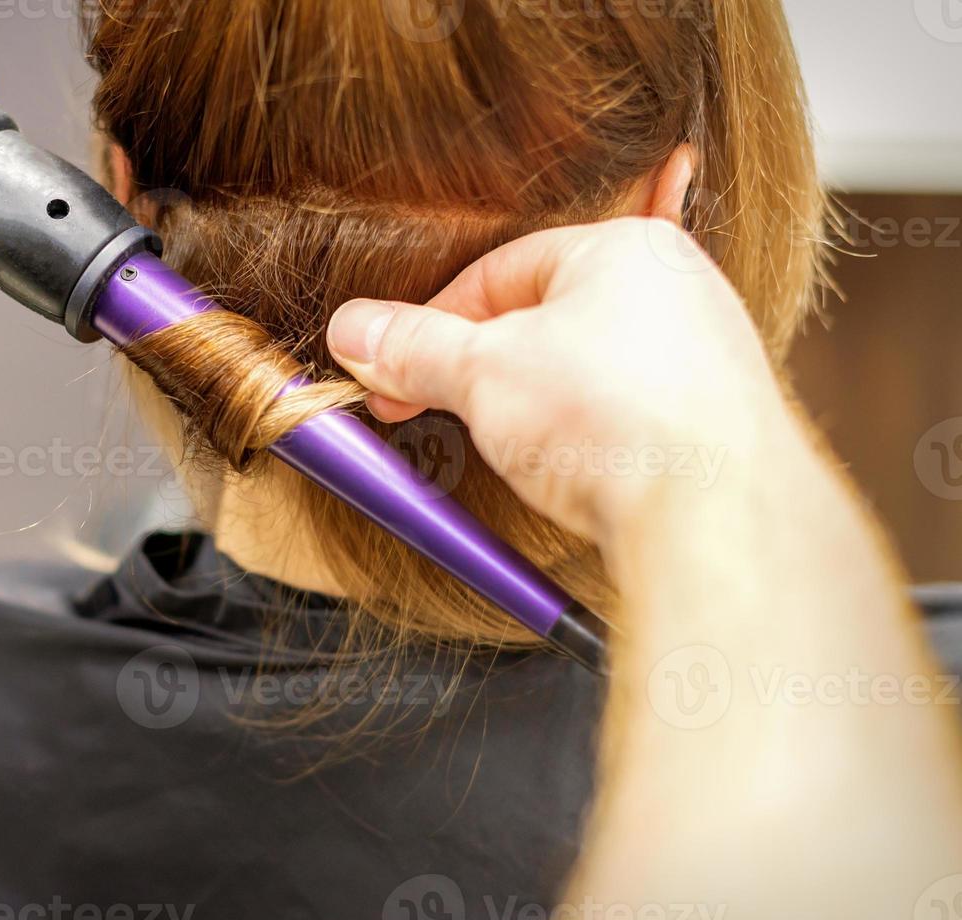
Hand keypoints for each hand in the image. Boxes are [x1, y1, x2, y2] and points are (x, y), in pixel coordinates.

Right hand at [326, 217, 793, 544]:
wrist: (716, 516)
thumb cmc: (616, 419)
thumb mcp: (483, 373)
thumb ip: (412, 347)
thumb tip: (356, 330)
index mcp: (623, 250)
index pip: (497, 271)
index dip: (429, 324)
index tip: (388, 369)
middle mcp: (675, 292)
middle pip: (540, 321)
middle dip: (474, 371)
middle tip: (425, 410)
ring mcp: (701, 359)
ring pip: (581, 372)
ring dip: (524, 410)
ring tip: (498, 450)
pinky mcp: (713, 425)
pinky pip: (623, 417)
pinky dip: (580, 441)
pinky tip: (563, 474)